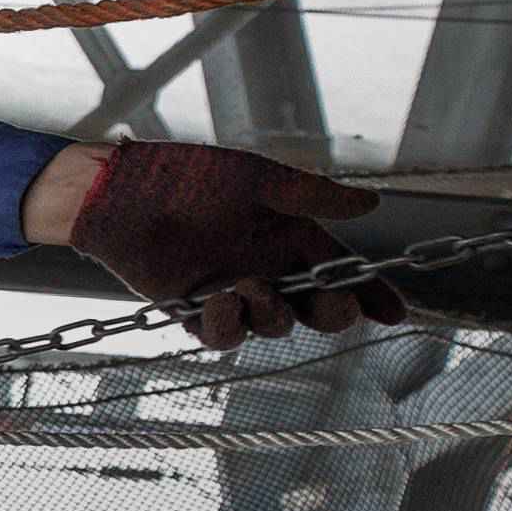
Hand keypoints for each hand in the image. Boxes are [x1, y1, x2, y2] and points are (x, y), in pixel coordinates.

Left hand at [59, 141, 399, 348]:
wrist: (115, 189)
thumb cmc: (183, 175)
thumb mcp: (254, 179)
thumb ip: (310, 195)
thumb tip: (372, 203)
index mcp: (287, 236)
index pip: (341, 271)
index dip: (372, 294)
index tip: (397, 312)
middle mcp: (265, 268)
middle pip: (317, 308)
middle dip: (335, 312)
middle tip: (336, 302)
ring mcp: (230, 290)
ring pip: (273, 325)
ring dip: (273, 313)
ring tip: (249, 286)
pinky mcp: (190, 308)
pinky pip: (220, 335)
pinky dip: (227, 325)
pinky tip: (222, 300)